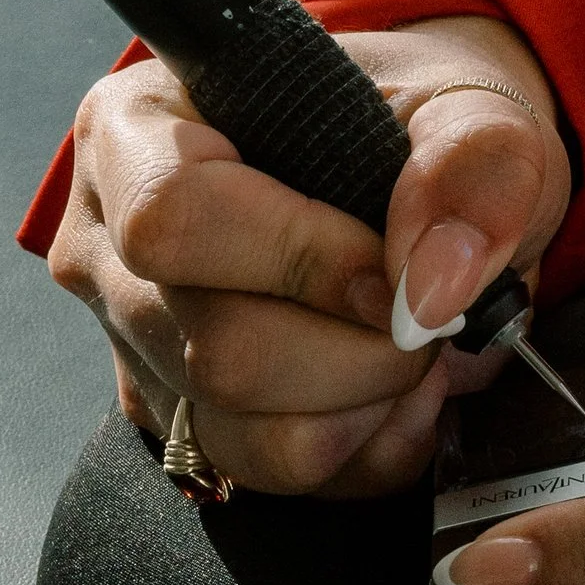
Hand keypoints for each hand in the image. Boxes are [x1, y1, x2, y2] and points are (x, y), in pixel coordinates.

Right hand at [44, 14, 572, 497]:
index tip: (395, 271)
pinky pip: (279, 480)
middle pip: (220, 354)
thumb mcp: (469, 104)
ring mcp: (138, 350)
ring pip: (247, 437)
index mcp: (136, 131)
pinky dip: (367, 449)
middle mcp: (110, 249)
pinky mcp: (184, 428)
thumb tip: (434, 287)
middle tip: (429, 317)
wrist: (418, 184)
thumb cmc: (414, 126)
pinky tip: (398, 390)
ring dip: (369, 410)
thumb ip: (474, 163)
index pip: (174, 218)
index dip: (302, 260)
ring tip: (418, 349)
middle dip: (361, 355)